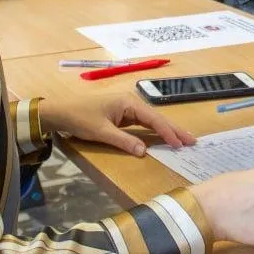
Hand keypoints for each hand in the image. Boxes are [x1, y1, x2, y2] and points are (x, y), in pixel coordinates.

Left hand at [39, 94, 194, 156]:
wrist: (61, 111)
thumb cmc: (80, 118)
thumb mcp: (101, 132)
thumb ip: (123, 141)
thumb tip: (144, 151)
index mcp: (128, 102)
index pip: (153, 118)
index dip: (168, 132)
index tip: (181, 144)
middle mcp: (131, 102)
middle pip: (156, 117)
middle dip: (174, 129)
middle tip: (192, 141)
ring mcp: (127, 108)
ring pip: (151, 120)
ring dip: (166, 130)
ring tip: (183, 141)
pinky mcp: (122, 115)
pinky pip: (143, 123)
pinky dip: (155, 131)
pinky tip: (163, 138)